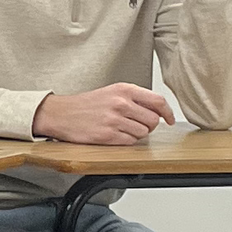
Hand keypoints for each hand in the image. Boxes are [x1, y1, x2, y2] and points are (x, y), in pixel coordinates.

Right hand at [33, 83, 174, 145]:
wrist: (62, 113)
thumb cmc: (87, 104)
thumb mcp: (112, 92)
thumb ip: (135, 98)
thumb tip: (157, 110)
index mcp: (124, 89)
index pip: (157, 101)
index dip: (168, 112)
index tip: (170, 119)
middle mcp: (121, 103)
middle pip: (153, 120)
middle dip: (149, 126)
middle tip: (139, 125)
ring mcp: (114, 120)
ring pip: (143, 133)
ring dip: (137, 134)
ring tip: (122, 129)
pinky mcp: (108, 135)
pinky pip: (130, 142)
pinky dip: (126, 141)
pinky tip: (115, 134)